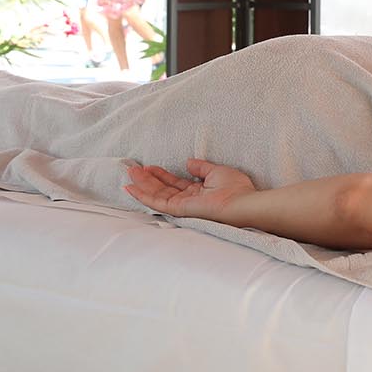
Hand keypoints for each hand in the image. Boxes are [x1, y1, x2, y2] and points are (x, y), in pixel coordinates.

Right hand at [123, 158, 256, 223]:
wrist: (242, 202)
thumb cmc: (236, 188)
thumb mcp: (217, 171)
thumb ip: (201, 168)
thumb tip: (188, 162)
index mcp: (199, 192)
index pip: (175, 183)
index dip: (162, 174)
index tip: (149, 166)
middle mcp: (189, 199)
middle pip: (163, 188)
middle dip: (148, 179)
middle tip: (133, 169)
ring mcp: (183, 205)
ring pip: (157, 194)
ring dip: (142, 184)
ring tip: (129, 174)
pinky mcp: (179, 209)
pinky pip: (157, 202)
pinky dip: (143, 195)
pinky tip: (132, 188)